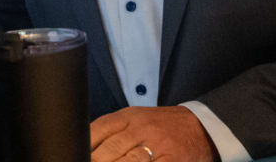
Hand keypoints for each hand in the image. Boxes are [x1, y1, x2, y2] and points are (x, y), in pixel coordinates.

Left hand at [90, 106, 215, 161]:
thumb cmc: (163, 126)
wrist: (201, 127)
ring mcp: (157, 145)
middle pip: (109, 150)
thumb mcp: (136, 119)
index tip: (75, 156)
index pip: (98, 130)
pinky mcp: (171, 160)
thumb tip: (85, 146)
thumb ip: (112, 131)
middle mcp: (141, 128)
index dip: (84, 147)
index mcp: (128, 117)